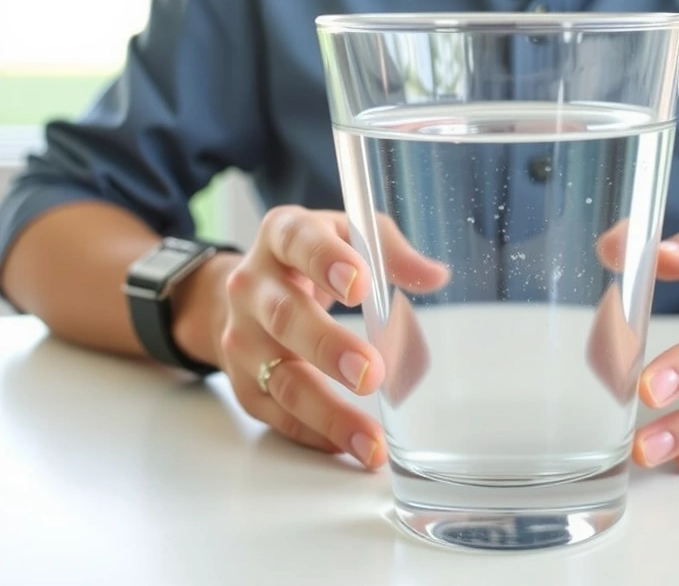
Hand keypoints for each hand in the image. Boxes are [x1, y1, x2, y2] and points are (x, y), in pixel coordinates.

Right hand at [174, 206, 447, 466]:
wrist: (247, 291)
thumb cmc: (309, 259)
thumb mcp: (346, 235)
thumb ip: (389, 250)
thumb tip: (435, 276)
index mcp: (282, 235)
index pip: (299, 242)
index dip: (326, 261)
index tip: (360, 285)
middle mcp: (252, 285)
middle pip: (285, 316)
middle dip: (328, 347)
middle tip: (371, 372)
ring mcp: (243, 336)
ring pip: (281, 378)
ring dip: (327, 411)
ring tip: (370, 439)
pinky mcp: (243, 381)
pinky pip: (277, 413)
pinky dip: (313, 432)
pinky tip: (347, 445)